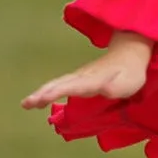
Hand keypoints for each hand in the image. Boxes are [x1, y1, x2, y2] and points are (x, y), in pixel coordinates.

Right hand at [21, 33, 151, 108]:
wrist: (130, 53)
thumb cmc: (130, 73)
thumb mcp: (128, 83)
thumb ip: (115, 88)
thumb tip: (105, 91)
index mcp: (93, 79)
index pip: (72, 87)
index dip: (57, 92)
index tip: (42, 98)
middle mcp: (82, 76)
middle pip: (59, 85)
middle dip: (42, 94)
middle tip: (26, 104)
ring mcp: (80, 76)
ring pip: (58, 84)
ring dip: (41, 93)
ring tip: (26, 104)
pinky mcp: (80, 78)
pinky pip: (61, 85)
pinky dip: (48, 91)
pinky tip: (39, 99)